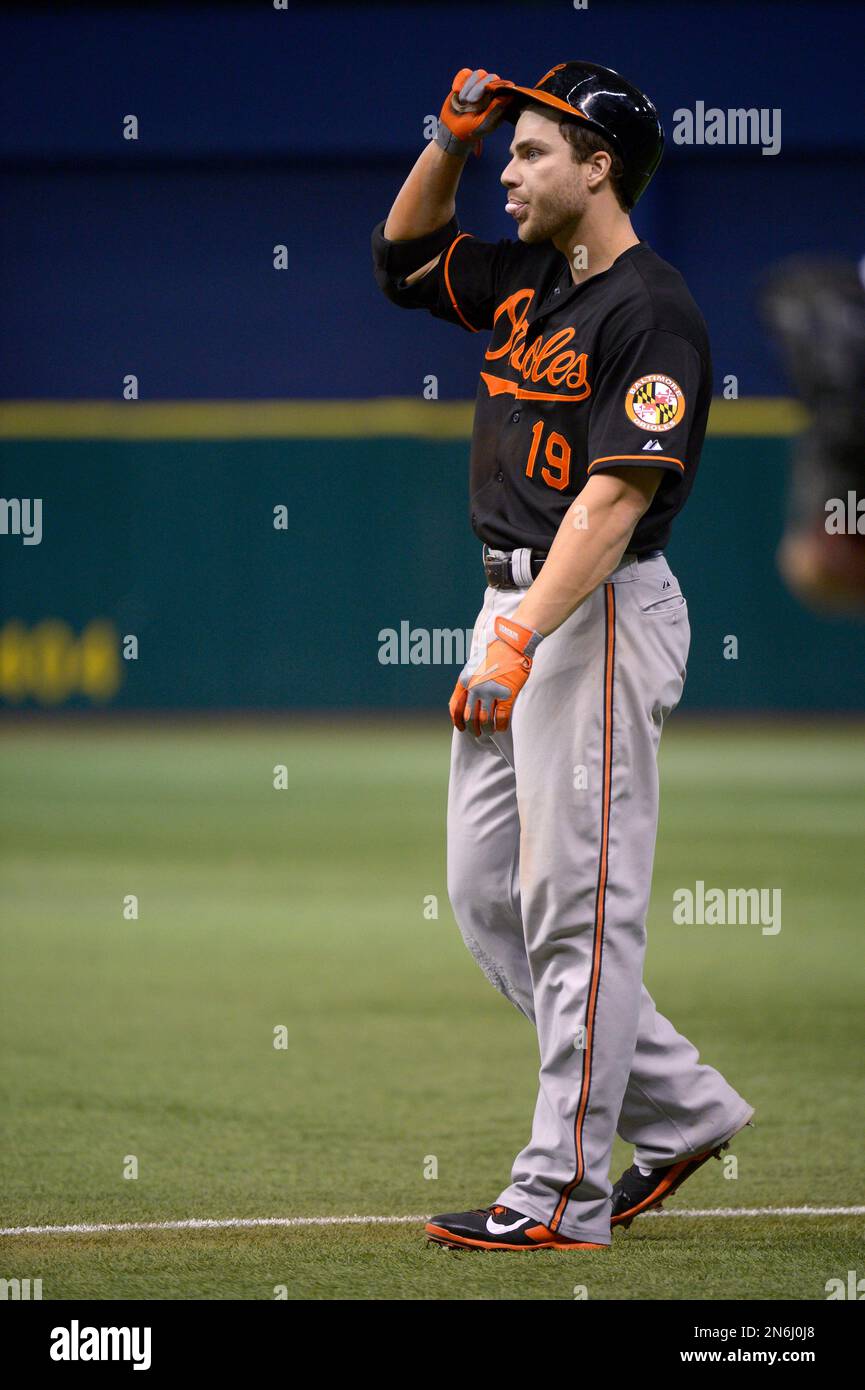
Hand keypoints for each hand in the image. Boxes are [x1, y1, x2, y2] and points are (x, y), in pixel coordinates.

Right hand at [436, 68, 515, 158]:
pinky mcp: (466, 81)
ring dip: (468, 87)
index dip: (493, 88)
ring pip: (478, 74)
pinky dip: (459, 81)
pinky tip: (456, 91)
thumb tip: (508, 96)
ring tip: (463, 101)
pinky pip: (465, 73)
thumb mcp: (483, 124)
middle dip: (478, 88)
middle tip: (469, 101)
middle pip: (490, 77)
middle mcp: (491, 91)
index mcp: (498, 102)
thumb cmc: (470, 129)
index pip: (502, 86)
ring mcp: (479, 85)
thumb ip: (495, 110)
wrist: (452, 129)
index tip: (481, 98)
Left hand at [449, 615, 542, 734]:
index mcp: (464, 679)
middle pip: (469, 716)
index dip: (457, 720)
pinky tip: (501, 728)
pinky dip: (500, 726)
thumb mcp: (475, 665)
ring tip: (489, 731)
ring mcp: (490, 691)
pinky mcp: (506, 694)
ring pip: (484, 720)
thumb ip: (471, 682)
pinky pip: (500, 717)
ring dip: (486, 729)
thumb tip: (469, 701)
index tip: (461, 728)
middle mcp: (474, 687)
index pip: (455, 705)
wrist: (513, 644)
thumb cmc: (496, 654)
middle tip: (477, 733)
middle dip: (472, 728)